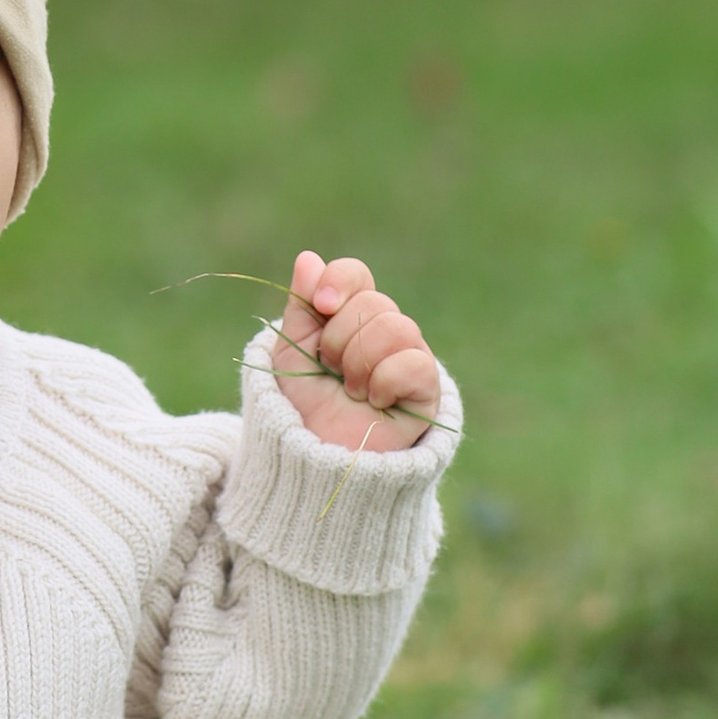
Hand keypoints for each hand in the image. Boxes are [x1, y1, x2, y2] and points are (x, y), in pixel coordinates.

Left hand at [272, 251, 442, 454]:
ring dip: (361, 361)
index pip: (356, 275)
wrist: (314, 460)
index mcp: (349, 317)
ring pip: (397, 326)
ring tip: (351, 391)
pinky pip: (414, 362)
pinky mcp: (427, 390)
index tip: (322, 304)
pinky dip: (385, 381)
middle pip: (374, 302)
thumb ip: (302, 307)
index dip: (340, 282)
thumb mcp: (290, 352)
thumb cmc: (302, 408)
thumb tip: (309, 258)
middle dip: (340, 339)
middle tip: (331, 371)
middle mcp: (384, 332)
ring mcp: (408, 358)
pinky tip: (375, 402)